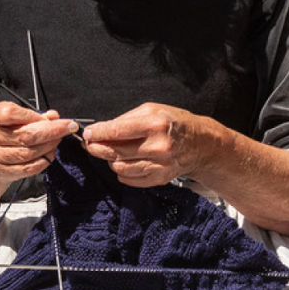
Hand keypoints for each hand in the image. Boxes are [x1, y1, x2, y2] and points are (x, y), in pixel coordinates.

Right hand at [0, 101, 79, 184]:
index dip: (33, 116)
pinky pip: (28, 168)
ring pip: (28, 153)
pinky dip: (44, 161)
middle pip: (25, 135)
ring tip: (58, 140)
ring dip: (49, 146)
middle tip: (67, 128)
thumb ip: (36, 115)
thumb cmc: (8, 129)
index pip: (11, 114)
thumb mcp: (18, 115)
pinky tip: (50, 153)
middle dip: (52, 131)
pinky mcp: (3, 170)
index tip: (51, 117)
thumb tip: (54, 117)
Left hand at [80, 103, 211, 187]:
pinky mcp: (159, 178)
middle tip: (91, 144)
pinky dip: (122, 171)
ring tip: (113, 152)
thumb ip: (126, 119)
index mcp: (155, 125)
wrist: (201, 143)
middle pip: (114, 152)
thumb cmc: (175, 123)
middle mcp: (158, 146)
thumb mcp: (153, 110)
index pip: (117, 131)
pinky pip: (129, 179)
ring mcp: (159, 165)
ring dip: (110, 160)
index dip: (98, 133)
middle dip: (97, 147)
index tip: (87, 133)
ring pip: (119, 168)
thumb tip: (101, 130)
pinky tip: (126, 162)